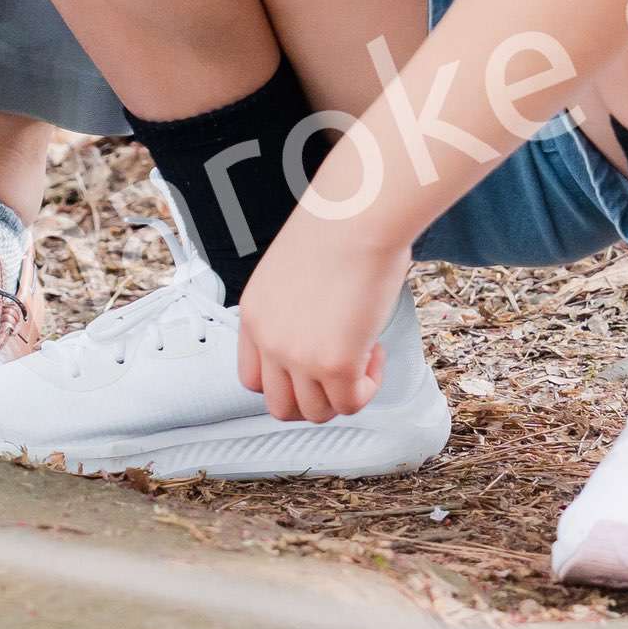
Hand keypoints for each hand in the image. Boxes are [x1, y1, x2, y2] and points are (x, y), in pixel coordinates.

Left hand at [234, 213, 407, 423]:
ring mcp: (298, 357)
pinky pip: (351, 403)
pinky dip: (368, 386)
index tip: (316, 358)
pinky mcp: (334, 365)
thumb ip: (295, 310)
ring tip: (363, 350)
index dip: (288, 379)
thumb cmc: (337, 229)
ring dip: (344, 392)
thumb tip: (326, 331)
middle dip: (315, 396)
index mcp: (253, 316)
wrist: (357, 216)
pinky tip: (375, 350)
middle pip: (280, 407)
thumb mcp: (293, 274)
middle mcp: (268, 341)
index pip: (252, 379)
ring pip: (316, 412)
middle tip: (342, 365)